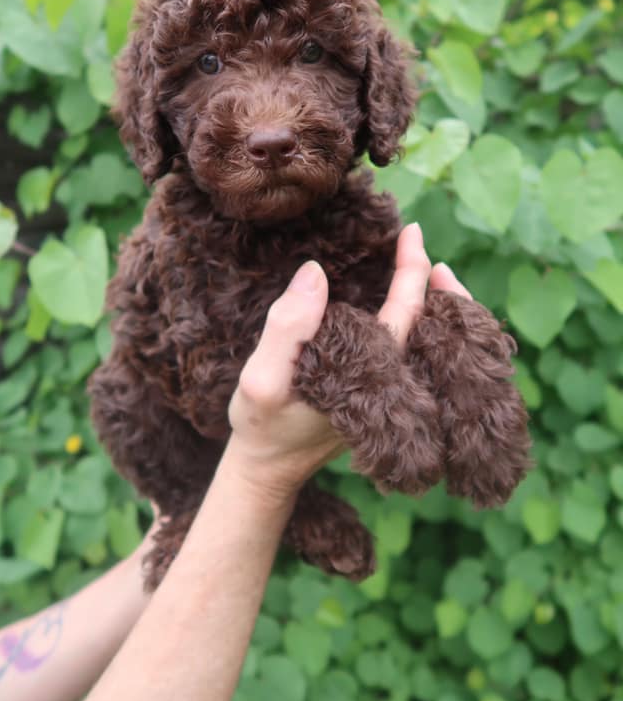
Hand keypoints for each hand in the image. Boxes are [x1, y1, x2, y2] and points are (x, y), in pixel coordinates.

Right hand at [226, 223, 469, 500]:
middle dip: (437, 287)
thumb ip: (289, 327)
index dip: (412, 273)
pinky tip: (406, 301)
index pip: (405, 318)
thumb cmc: (263, 425)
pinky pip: (406, 350)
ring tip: (428, 267)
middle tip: (422, 242)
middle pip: (431, 331)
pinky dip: (413, 320)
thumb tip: (316, 272)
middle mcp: (390, 384)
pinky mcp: (375, 391)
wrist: (267, 467)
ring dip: (431, 303)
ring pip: (424, 341)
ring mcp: (387, 390)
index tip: (411, 233)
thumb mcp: (263, 378)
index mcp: (371, 376)